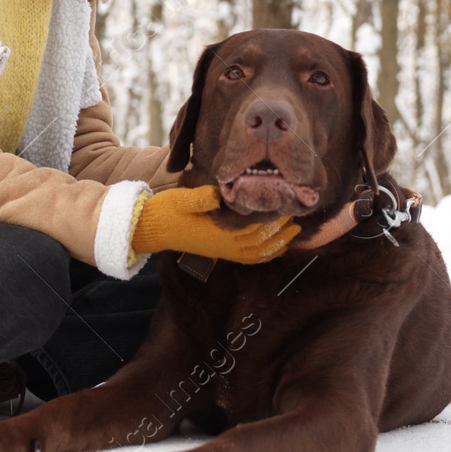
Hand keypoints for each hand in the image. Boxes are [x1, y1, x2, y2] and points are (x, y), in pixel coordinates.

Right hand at [130, 185, 298, 263]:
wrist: (152, 229)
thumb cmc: (167, 211)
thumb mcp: (182, 199)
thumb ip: (200, 198)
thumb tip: (218, 194)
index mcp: (219, 231)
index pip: (254, 226)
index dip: (273, 217)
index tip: (287, 204)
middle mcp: (224, 245)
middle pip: (261, 240)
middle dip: (281, 230)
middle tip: (298, 215)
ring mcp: (223, 250)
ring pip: (258, 252)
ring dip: (277, 244)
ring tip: (294, 232)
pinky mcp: (220, 251)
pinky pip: (248, 258)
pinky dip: (264, 255)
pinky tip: (275, 248)